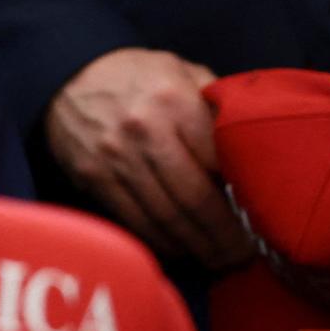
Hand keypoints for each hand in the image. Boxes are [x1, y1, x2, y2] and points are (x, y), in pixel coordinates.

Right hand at [43, 48, 252, 270]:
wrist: (66, 72)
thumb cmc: (136, 75)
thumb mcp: (181, 71)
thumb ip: (215, 105)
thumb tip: (252, 146)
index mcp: (174, 101)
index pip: (221, 160)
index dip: (245, 194)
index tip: (263, 215)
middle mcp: (144, 131)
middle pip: (195, 199)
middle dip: (224, 235)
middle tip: (244, 255)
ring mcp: (115, 157)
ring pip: (164, 217)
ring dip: (195, 245)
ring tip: (218, 259)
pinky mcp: (93, 176)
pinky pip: (133, 219)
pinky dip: (160, 240)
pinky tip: (180, 248)